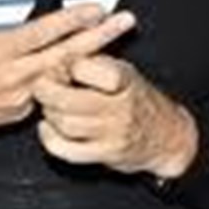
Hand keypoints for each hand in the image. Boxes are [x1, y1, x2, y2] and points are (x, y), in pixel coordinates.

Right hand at [0, 0, 136, 150]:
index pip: (41, 33)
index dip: (72, 19)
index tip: (96, 7)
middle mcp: (13, 77)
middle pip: (66, 55)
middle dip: (100, 37)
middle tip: (127, 21)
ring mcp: (20, 98)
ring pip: (64, 74)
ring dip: (92, 56)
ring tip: (116, 39)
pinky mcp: (20, 112)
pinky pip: (51, 91)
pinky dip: (71, 77)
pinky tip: (88, 65)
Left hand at [33, 55, 198, 179]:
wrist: (168, 136)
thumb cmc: (137, 97)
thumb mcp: (123, 69)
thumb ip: (93, 60)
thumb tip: (59, 54)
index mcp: (123, 79)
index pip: (84, 68)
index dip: (64, 65)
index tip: (57, 63)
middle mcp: (120, 106)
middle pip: (68, 100)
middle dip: (45, 91)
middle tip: (40, 84)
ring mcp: (113, 133)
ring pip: (65, 123)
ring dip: (49, 113)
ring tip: (49, 104)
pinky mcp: (106, 154)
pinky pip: (67, 150)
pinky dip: (50, 138)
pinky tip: (48, 127)